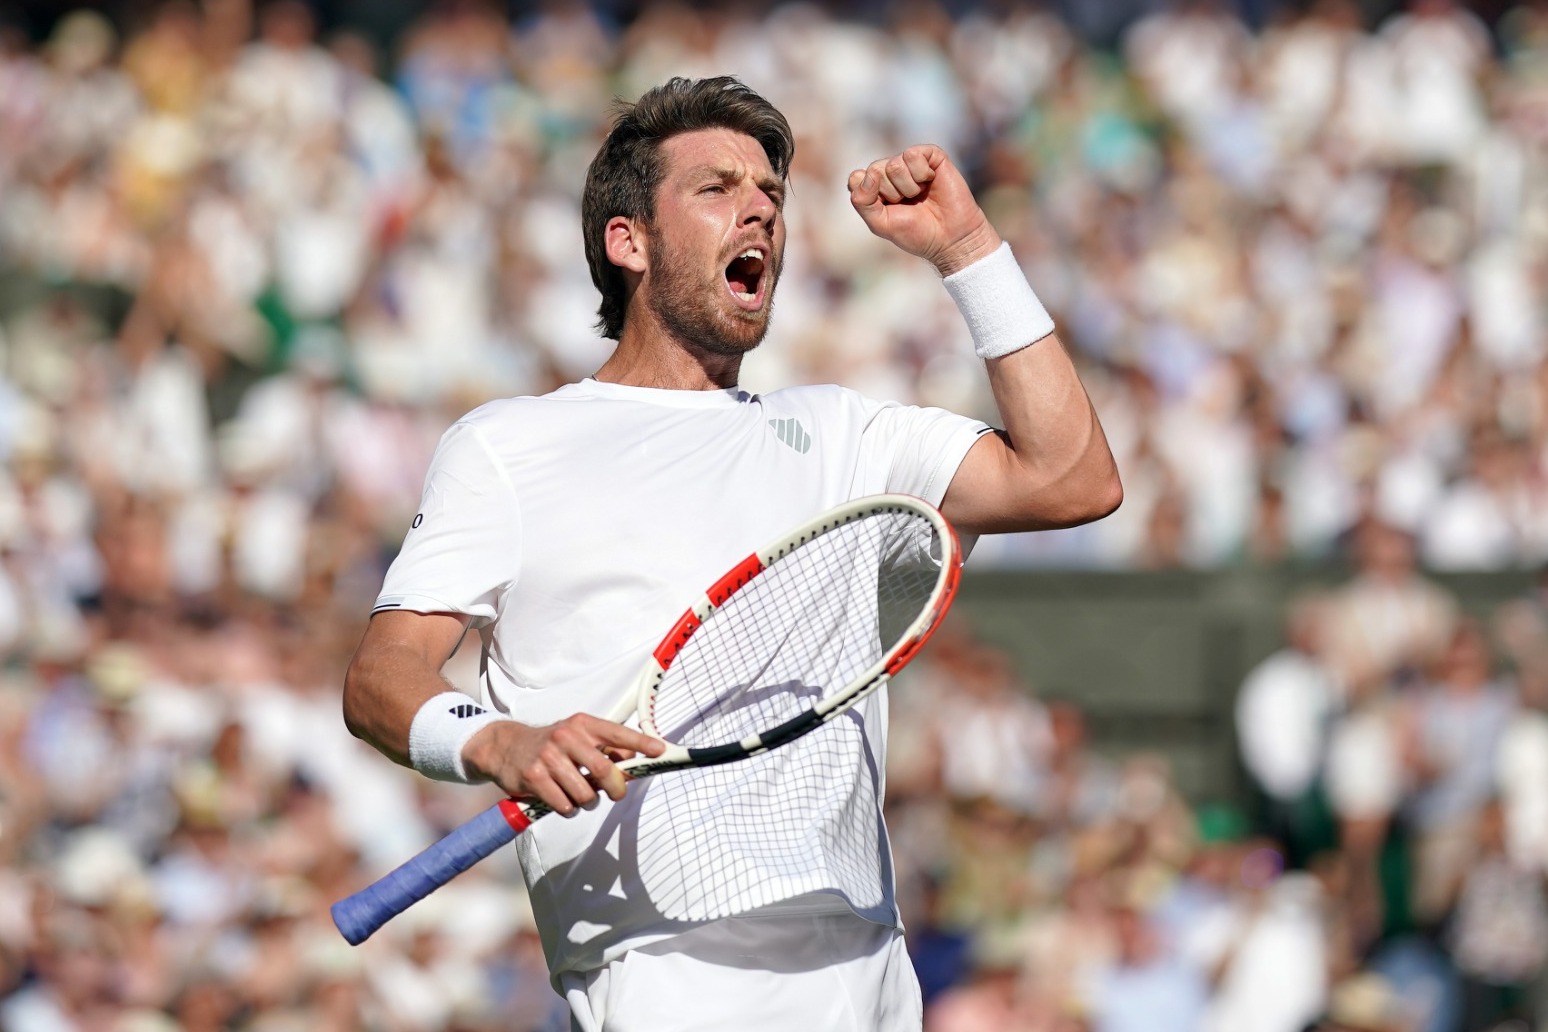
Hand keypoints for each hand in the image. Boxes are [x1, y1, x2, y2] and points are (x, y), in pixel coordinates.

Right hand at [461, 715, 664, 816]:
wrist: (505, 746)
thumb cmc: (550, 744)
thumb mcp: (577, 736)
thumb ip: (604, 748)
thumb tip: (634, 762)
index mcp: (582, 724)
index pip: (617, 733)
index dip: (640, 744)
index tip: (660, 750)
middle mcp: (566, 737)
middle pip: (605, 770)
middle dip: (615, 789)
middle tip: (614, 794)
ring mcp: (549, 757)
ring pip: (585, 794)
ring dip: (588, 802)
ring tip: (579, 795)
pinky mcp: (534, 778)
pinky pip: (565, 806)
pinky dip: (568, 809)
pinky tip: (562, 800)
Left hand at [847, 145, 1001, 276]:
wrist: (951, 237)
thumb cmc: (916, 232)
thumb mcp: (880, 224)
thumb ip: (862, 201)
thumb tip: (868, 173)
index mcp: (876, 187)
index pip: (856, 178)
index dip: (870, 196)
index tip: (888, 210)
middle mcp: (891, 172)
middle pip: (875, 170)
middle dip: (892, 194)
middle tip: (909, 204)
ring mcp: (910, 162)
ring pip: (894, 164)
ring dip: (908, 187)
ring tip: (920, 195)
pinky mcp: (930, 155)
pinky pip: (913, 154)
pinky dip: (921, 173)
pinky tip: (930, 181)